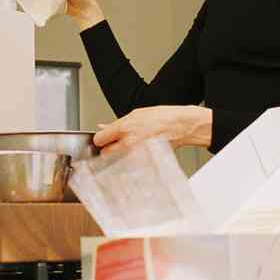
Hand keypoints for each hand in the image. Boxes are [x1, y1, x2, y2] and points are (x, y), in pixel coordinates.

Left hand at [93, 105, 212, 154]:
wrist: (180, 125)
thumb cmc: (161, 117)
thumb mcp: (136, 114)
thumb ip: (116, 124)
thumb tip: (103, 127)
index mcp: (124, 128)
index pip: (99, 139)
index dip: (100, 139)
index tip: (103, 139)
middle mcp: (128, 143)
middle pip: (105, 154)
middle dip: (108, 149)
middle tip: (115, 144)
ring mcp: (136, 154)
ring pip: (117, 161)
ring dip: (119, 156)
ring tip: (130, 148)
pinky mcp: (144, 162)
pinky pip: (130, 165)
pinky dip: (131, 161)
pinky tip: (138, 153)